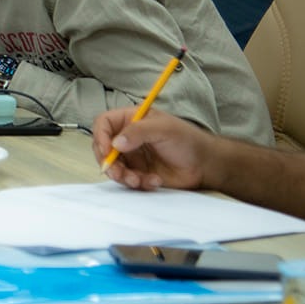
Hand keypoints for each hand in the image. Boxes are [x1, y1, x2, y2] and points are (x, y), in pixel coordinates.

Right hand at [91, 106, 215, 189]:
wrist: (204, 165)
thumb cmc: (187, 140)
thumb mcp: (163, 129)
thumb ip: (138, 132)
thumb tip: (115, 143)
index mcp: (131, 120)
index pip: (104, 123)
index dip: (100, 136)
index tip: (106, 150)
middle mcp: (128, 138)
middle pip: (103, 148)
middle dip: (109, 162)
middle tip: (117, 173)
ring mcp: (132, 156)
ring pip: (114, 167)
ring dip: (123, 176)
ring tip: (138, 180)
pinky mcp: (139, 173)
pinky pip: (128, 180)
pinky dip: (138, 183)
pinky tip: (154, 181)